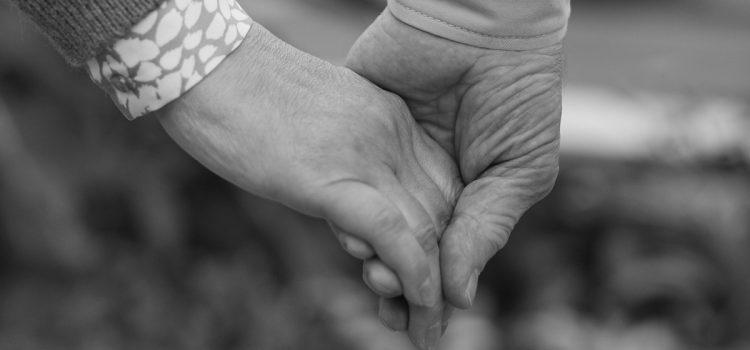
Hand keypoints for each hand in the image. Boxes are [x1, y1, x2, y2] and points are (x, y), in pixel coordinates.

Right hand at [155, 23, 461, 347]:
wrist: (202, 66)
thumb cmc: (245, 95)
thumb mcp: (318, 126)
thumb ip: (349, 160)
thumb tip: (352, 207)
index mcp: (389, 118)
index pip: (438, 187)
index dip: (440, 239)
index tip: (429, 280)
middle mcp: (390, 135)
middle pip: (437, 214)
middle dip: (437, 274)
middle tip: (429, 319)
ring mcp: (364, 154)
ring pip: (422, 230)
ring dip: (427, 291)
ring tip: (424, 331)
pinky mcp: (330, 177)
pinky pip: (390, 232)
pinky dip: (410, 274)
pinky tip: (414, 303)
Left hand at [346, 10, 561, 329]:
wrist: (479, 23)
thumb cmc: (516, 94)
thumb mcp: (520, 169)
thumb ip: (485, 229)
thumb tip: (459, 297)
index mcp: (468, 195)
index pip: (445, 256)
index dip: (434, 291)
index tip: (425, 326)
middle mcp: (425, 184)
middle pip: (404, 248)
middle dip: (398, 284)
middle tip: (393, 313)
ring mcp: (389, 161)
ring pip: (371, 223)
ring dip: (371, 256)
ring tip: (374, 280)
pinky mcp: (358, 133)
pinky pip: (347, 183)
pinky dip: (347, 213)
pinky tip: (352, 238)